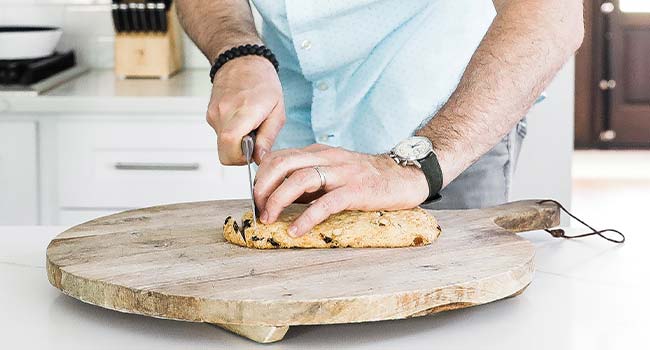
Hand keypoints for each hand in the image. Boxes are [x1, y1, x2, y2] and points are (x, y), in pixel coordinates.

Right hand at [207, 55, 285, 164]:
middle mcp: (223, 113)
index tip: (253, 151)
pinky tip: (241, 120)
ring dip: (236, 143)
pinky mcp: (210, 114)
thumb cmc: (263, 82)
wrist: (242, 61)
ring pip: (221, 144)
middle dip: (239, 155)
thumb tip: (259, 159)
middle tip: (253, 141)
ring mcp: (213, 114)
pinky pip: (220, 134)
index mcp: (244, 111)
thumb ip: (268, 137)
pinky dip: (231, 134)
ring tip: (249, 125)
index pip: (230, 146)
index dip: (241, 158)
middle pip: (224, 152)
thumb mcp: (277, 111)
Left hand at [254, 144, 429, 236]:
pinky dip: (308, 217)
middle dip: (264, 186)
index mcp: (319, 152)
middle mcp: (328, 157)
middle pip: (284, 163)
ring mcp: (343, 172)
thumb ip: (309, 182)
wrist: (407, 175)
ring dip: (279, 199)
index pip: (280, 157)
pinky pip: (327, 202)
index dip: (262, 176)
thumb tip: (279, 199)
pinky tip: (297, 230)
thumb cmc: (368, 178)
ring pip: (301, 178)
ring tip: (270, 219)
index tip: (255, 197)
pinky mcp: (358, 189)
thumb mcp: (334, 173)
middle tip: (258, 208)